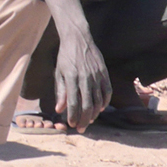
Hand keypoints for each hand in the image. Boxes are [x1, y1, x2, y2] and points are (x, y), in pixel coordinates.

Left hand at [39, 0, 110, 131]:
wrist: (78, 38)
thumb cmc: (65, 56)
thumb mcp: (59, 73)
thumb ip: (60, 92)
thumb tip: (59, 110)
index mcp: (72, 78)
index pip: (74, 103)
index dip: (73, 116)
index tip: (72, 124)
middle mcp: (86, 77)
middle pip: (88, 105)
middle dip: (84, 120)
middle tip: (81, 128)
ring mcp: (97, 75)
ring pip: (99, 100)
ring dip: (94, 113)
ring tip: (89, 120)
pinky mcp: (104, 72)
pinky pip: (107, 91)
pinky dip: (105, 102)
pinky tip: (100, 108)